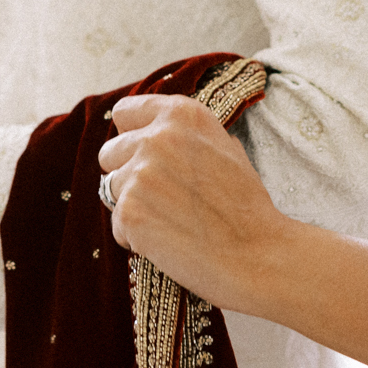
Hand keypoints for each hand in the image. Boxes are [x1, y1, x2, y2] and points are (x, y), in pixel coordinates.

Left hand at [96, 94, 295, 314]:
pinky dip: (135, 236)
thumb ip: (186, 135)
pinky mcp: (130, 211)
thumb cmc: (245, 207)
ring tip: (171, 220)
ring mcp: (140, 174)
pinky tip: (169, 240)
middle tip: (163, 197)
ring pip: (111, 189)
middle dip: (128, 174)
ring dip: (133, 206)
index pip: (125, 113)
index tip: (143, 155)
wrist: (257, 254)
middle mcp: (157, 137)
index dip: (132, 137)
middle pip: (110, 152)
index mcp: (181, 115)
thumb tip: (153, 133)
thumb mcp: (225, 148)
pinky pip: (116, 223)